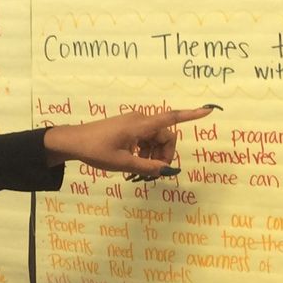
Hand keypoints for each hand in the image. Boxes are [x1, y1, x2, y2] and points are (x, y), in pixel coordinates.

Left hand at [43, 106, 217, 178]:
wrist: (73, 141)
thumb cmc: (96, 150)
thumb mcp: (123, 163)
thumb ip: (147, 167)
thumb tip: (167, 171)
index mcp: (140, 125)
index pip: (171, 118)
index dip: (191, 115)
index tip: (208, 110)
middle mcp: (140, 120)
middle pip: (165, 135)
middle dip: (165, 153)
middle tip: (155, 172)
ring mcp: (134, 123)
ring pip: (156, 138)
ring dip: (154, 154)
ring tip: (140, 170)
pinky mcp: (129, 127)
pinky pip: (146, 138)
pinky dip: (146, 151)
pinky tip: (136, 163)